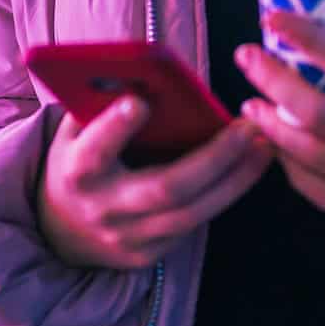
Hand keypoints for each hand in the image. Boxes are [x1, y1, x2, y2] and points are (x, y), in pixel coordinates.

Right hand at [36, 96, 273, 269]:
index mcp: (76, 170)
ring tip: (264, 147)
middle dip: (212, 158)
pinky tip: (248, 170)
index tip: (140, 103)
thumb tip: (144, 70)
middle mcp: (103, 209)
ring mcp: (128, 237)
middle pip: (165, 188)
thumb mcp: (75, 131)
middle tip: (248, 128)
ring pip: (191, 214)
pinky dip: (224, 196)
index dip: (114, 129)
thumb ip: (101, 106)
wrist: (60, 228)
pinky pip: (194, 225)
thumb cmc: (78, 159)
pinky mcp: (148, 255)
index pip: (94, 152)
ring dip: (234, 180)